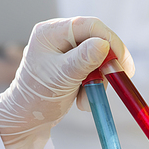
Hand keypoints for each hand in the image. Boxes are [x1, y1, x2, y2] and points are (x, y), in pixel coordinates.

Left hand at [0, 16, 133, 148]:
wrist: (25, 121)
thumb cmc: (37, 98)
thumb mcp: (62, 78)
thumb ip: (83, 59)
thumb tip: (103, 44)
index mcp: (51, 32)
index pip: (90, 26)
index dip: (111, 42)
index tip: (124, 64)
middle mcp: (58, 36)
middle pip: (97, 40)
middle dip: (105, 66)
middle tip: (116, 81)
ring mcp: (65, 51)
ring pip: (99, 58)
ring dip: (98, 81)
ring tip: (84, 100)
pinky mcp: (71, 65)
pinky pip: (94, 70)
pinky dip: (93, 86)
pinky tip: (81, 100)